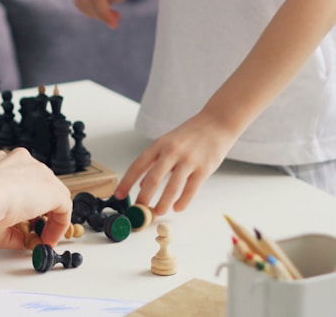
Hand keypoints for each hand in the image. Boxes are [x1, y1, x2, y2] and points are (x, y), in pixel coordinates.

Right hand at [0, 148, 72, 249]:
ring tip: (43, 237)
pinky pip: (64, 208)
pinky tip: (49, 238)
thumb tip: (22, 241)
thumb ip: (11, 228)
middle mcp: (24, 162)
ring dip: (50, 218)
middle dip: (39, 210)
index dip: (25, 202)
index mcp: (5, 163)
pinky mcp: (53, 189)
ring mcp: (40, 173)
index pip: (22, 179)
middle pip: (40, 186)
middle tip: (35, 230)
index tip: (24, 220)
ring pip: (53, 195)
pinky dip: (59, 225)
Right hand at [74, 0, 146, 28]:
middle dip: (99, 15)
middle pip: (85, 2)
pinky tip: (105, 6)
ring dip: (93, 12)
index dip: (104, 14)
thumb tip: (102, 14)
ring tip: (112, 13)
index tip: (115, 24)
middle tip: (117, 18)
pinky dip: (91, 7)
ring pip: (80, 2)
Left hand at [117, 111, 236, 215]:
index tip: (118, 195)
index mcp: (160, 144)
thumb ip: (155, 162)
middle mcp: (172, 151)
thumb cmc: (191, 134)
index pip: (138, 165)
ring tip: (157, 212)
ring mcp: (189, 160)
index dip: (126, 182)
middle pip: (153, 178)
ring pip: (172, 187)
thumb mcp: (168, 143)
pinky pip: (191, 189)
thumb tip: (142, 184)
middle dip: (144, 196)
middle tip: (138, 210)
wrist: (217, 123)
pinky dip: (183, 201)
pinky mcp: (204, 168)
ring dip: (163, 203)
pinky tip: (177, 208)